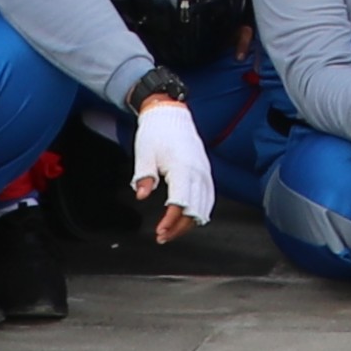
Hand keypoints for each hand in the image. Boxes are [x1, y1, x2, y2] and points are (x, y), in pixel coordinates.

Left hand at [129, 96, 212, 236]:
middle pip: (195, 209)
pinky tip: (189, 218)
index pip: (181, 203)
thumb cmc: (156, 133)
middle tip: (162, 236)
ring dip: (190, 222)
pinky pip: (209, 197)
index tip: (159, 232)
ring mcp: (204, 171)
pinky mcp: (205, 171)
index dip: (171, 221)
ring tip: (173, 231)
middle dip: (180, 227)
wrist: (171, 114)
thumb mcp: (144, 154)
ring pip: (205, 206)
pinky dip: (200, 210)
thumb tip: (142, 194)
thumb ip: (144, 176)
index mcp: (182, 167)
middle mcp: (198, 171)